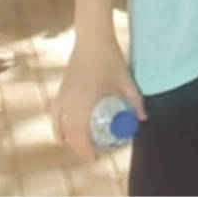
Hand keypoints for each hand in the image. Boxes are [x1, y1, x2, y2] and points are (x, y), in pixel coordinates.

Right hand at [54, 28, 144, 162]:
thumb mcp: (126, 80)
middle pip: (69, 134)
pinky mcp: (59, 91)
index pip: (80, 135)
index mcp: (84, 101)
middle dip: (79, 147)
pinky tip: (64, 131)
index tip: (95, 158)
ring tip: (81, 143)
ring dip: (68, 138)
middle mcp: (69, 102)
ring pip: (59, 126)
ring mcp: (62, 96)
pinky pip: (55, 115)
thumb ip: (135, 101)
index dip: (85, 150)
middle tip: (92, 153)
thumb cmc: (111, 58)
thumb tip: (142, 120)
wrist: (92, 39)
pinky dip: (58, 126)